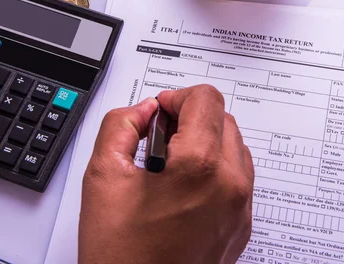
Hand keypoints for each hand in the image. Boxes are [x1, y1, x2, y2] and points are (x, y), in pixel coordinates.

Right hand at [79, 85, 253, 263]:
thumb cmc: (122, 256)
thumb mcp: (102, 177)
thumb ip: (120, 126)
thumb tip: (143, 111)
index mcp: (200, 167)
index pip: (205, 99)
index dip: (177, 96)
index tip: (160, 111)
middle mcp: (231, 185)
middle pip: (223, 118)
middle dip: (191, 118)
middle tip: (161, 137)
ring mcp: (241, 208)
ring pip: (235, 146)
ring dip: (206, 141)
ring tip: (171, 165)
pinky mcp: (241, 226)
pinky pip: (238, 177)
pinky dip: (216, 168)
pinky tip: (185, 187)